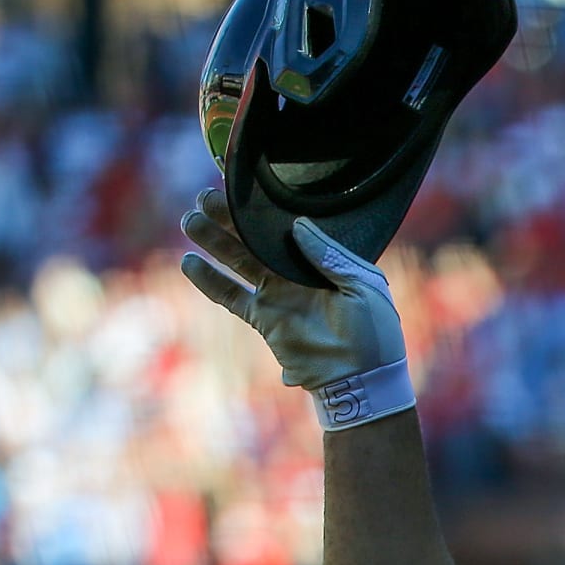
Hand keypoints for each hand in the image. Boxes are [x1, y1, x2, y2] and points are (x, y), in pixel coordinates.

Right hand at [179, 188, 406, 390]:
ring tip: (191, 220)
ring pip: (240, 261)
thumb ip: (329, 255)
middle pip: (258, 239)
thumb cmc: (374, 333)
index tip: (244, 186)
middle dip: (232, 218)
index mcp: (324, 260)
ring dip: (215, 241)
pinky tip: (189, 262)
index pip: (290, 226)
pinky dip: (210, 281)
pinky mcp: (264, 318)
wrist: (362, 378)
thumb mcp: (363, 287)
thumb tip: (297, 224)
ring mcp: (279, 294)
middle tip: (206, 196)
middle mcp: (297, 273)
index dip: (267, 208)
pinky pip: (232, 296)